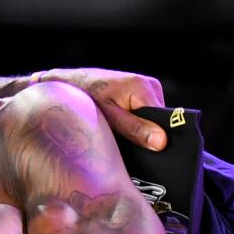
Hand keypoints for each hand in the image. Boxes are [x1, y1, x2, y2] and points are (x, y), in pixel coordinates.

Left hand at [35, 68, 167, 150]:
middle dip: (145, 133)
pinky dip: (133, 121)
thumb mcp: (109, 118)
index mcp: (144, 88)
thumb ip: (135, 130)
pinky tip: (119, 124)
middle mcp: (149, 85)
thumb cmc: (84, 97)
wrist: (68, 82)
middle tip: (124, 141)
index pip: (164, 121)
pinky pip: (143, 112)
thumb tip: (162, 142)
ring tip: (118, 131)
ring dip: (137, 128)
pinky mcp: (139, 92)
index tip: (144, 151)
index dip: (156, 138)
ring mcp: (145, 87)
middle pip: (159, 120)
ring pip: (151, 118)